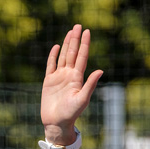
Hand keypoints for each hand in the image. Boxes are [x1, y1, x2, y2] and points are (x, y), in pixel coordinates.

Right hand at [41, 24, 102, 144]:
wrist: (56, 122)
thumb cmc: (71, 113)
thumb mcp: (82, 99)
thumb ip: (90, 84)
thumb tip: (100, 70)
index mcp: (78, 77)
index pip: (82, 56)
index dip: (84, 44)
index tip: (87, 31)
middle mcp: (69, 75)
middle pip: (73, 53)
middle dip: (76, 39)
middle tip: (78, 25)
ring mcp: (58, 77)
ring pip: (63, 56)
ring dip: (67, 44)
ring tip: (70, 32)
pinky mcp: (48, 81)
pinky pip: (51, 65)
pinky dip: (53, 55)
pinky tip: (56, 47)